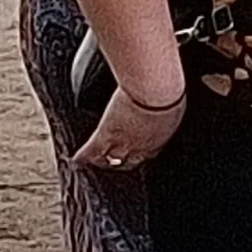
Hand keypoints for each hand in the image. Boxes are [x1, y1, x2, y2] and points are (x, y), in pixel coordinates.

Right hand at [73, 86, 187, 169]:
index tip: (138, 152)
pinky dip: (84, 157)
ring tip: (95, 163)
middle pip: (132, 160)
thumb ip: (168, 99)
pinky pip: (93, 151)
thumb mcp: (172, 96)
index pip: (151, 151)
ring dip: (103, 162)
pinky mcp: (107, 136)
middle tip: (116, 162)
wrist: (155, 89)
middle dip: (125, 162)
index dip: (143, 153)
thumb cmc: (169, 89)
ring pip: (111, 158)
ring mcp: (124, 142)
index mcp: (161, 134)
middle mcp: (144, 144)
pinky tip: (77, 159)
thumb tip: (174, 88)